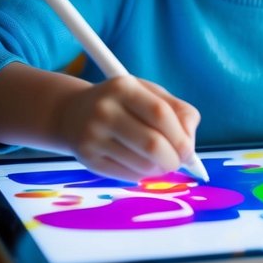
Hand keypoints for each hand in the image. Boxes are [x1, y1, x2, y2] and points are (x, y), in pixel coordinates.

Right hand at [53, 75, 200, 181]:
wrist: (72, 113)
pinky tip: (141, 166)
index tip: (189, 150)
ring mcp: (92, 135)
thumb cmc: (123, 103)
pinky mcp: (86, 159)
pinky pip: (126, 175)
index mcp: (123, 87)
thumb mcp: (149, 94)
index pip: (160, 114)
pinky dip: (142, 175)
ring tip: (159, 163)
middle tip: (178, 162)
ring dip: (159, 170)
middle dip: (173, 159)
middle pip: (152, 144)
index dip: (181, 136)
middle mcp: (104, 110)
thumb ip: (178, 111)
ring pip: (141, 164)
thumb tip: (189, 144)